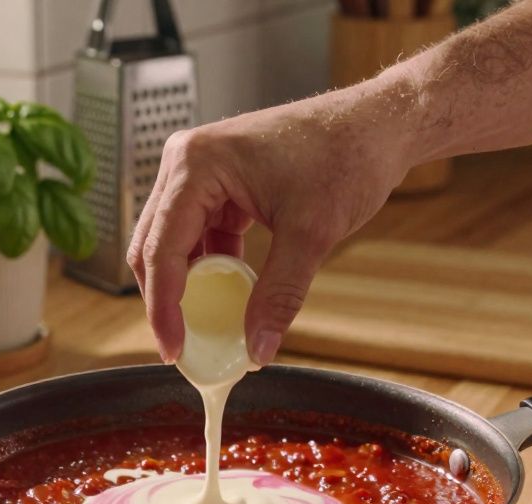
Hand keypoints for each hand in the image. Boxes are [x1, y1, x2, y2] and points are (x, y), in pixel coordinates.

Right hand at [127, 86, 414, 363]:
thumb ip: (279, 295)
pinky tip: (229, 295)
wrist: (377, 126)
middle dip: (166, 299)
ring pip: (172, 244)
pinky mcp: (219, 185)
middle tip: (183, 347)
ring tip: (205, 327)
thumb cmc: (347, 155)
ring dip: (188, 286)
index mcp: (196, 164)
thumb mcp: (311, 233)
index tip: (174, 349)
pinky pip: (199, 236)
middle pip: (154, 246)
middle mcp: (187, 162)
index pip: (160, 248)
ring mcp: (200, 172)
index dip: (163, 306)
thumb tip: (258, 349)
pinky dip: (210, 269)